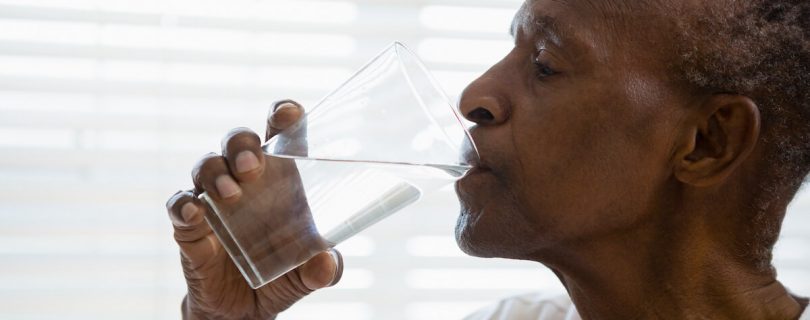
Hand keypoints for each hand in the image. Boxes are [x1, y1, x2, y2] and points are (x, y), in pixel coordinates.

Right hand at [166, 100, 341, 318]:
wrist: (244, 312)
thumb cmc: (282, 276)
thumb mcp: (309, 275)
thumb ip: (325, 269)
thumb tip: (326, 264)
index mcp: (280, 180)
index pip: (280, 135)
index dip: (283, 116)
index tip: (287, 114)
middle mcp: (245, 181)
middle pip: (238, 141)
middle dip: (242, 144)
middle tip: (253, 166)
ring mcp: (214, 200)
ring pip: (207, 165)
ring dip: (216, 172)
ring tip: (231, 194)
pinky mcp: (190, 227)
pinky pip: (179, 205)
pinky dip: (183, 205)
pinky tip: (195, 211)